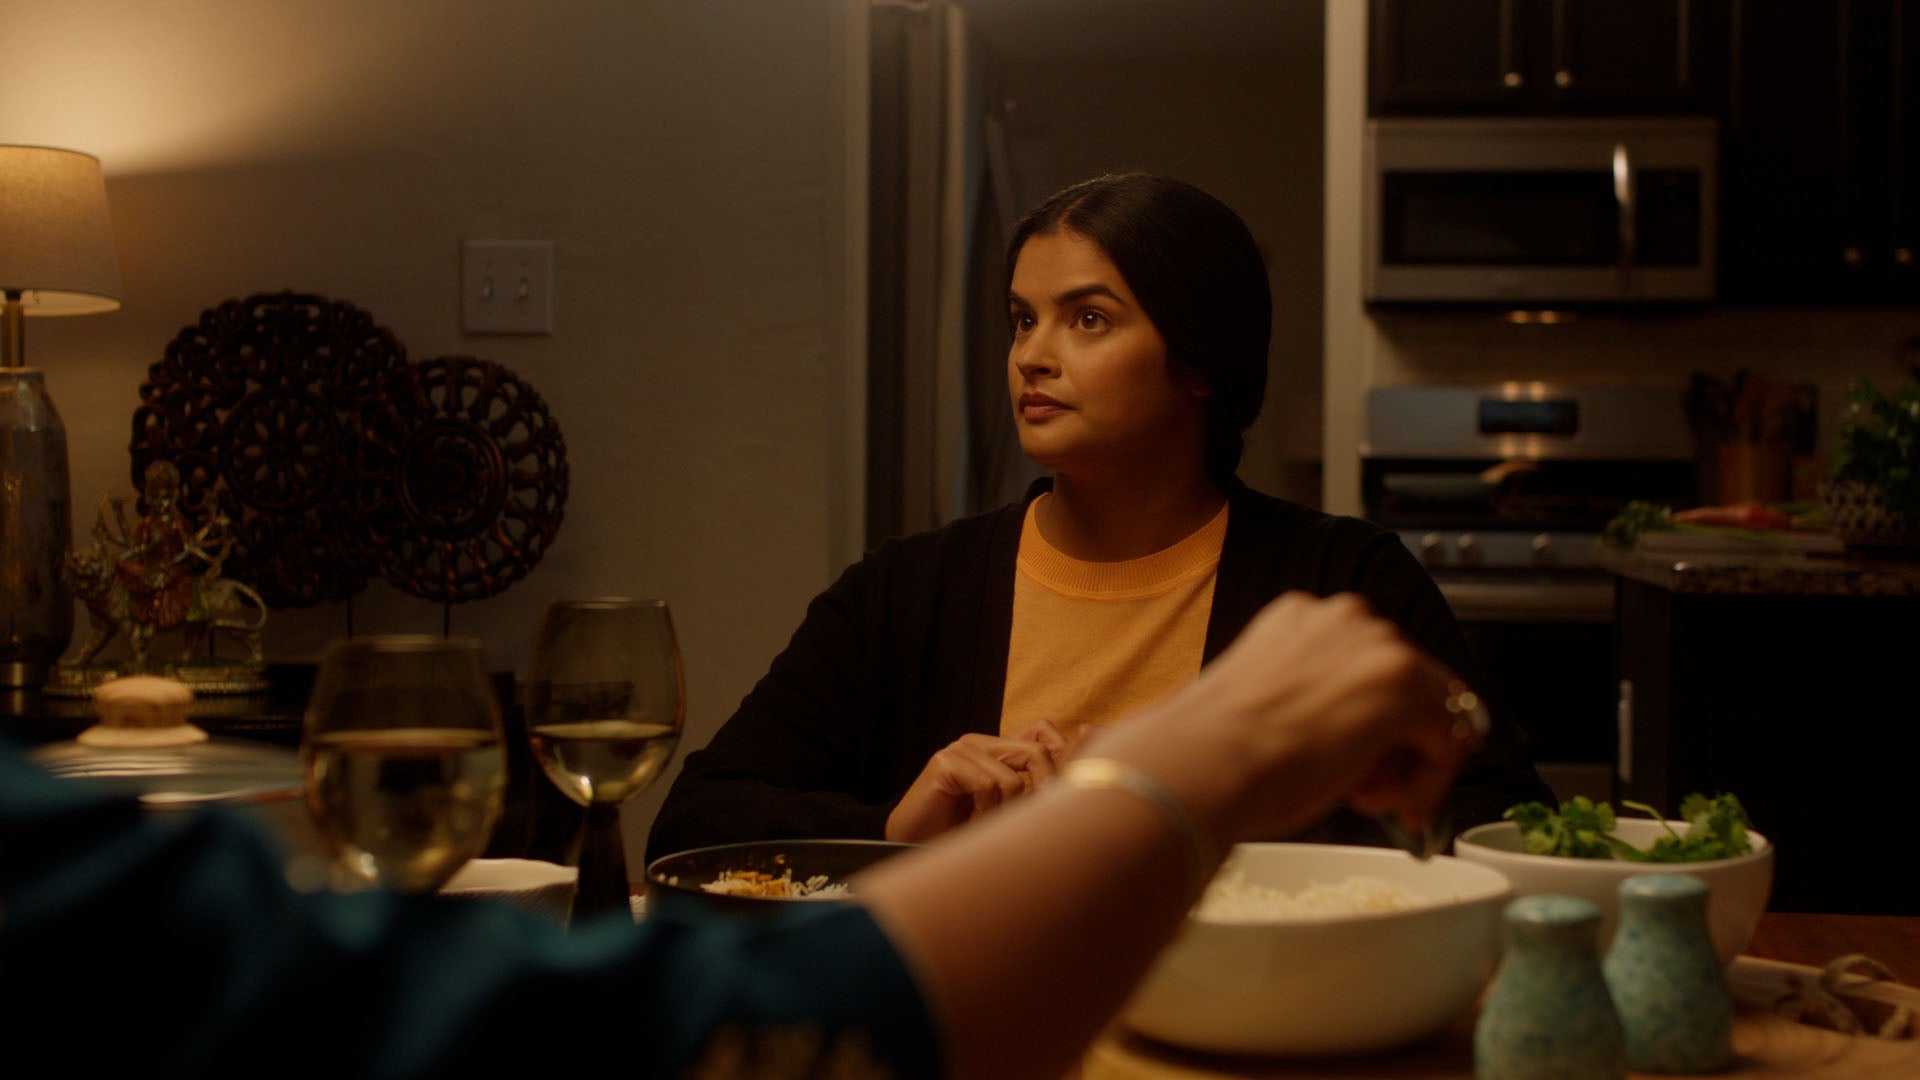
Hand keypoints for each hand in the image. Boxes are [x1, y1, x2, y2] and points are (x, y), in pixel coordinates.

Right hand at [885, 721, 1072, 842]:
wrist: (917, 848)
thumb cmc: (966, 834)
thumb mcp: (1012, 809)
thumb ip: (1041, 784)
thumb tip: (1085, 743)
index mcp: (997, 750)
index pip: (1042, 731)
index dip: (1061, 755)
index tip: (1057, 793)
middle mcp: (979, 743)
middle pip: (1036, 753)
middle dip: (1039, 792)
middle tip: (1023, 822)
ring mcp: (961, 749)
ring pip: (1013, 779)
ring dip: (1004, 813)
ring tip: (984, 825)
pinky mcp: (945, 762)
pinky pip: (988, 785)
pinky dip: (984, 812)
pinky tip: (968, 822)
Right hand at [1105, 592, 1477, 847]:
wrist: (1204, 763)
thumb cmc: (1214, 749)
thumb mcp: (1267, 705)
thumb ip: (1311, 702)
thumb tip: (1346, 738)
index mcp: (1301, 617)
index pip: (1367, 665)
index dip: (1370, 723)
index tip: (1359, 764)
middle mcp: (1344, 617)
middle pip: (1407, 682)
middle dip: (1394, 744)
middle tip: (1369, 792)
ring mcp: (1378, 646)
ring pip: (1434, 709)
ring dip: (1410, 762)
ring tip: (1371, 800)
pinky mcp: (1405, 686)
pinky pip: (1449, 738)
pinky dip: (1431, 780)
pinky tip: (1395, 806)